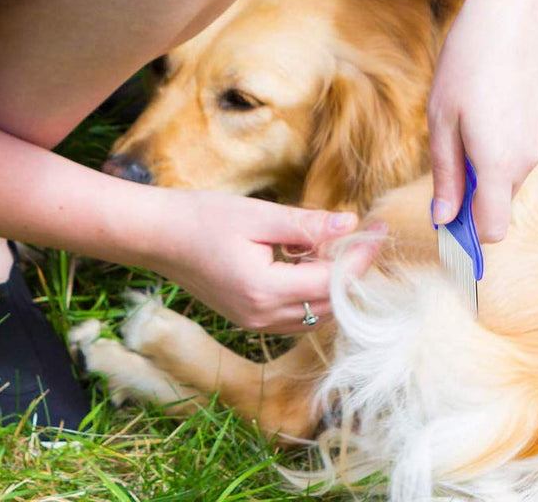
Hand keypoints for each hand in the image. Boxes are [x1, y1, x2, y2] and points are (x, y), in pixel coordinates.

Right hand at [147, 191, 383, 332]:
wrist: (157, 236)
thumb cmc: (202, 218)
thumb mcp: (260, 214)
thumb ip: (308, 224)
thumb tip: (351, 224)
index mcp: (265, 290)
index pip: (333, 281)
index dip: (361, 256)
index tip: (380, 230)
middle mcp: (262, 316)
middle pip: (330, 305)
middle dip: (354, 272)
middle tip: (368, 237)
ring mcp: (254, 322)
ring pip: (315, 314)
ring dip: (335, 285)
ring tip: (341, 247)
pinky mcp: (249, 318)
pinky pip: (297, 314)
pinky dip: (314, 292)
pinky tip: (312, 261)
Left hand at [428, 0, 537, 242]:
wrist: (516, 16)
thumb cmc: (469, 65)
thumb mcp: (442, 121)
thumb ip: (446, 175)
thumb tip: (443, 218)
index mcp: (498, 165)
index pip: (491, 230)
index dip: (466, 234)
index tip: (444, 220)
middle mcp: (526, 162)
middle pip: (496, 205)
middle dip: (469, 196)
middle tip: (445, 154)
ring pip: (506, 181)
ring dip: (483, 170)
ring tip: (464, 123)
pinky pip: (517, 157)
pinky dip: (497, 151)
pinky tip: (484, 111)